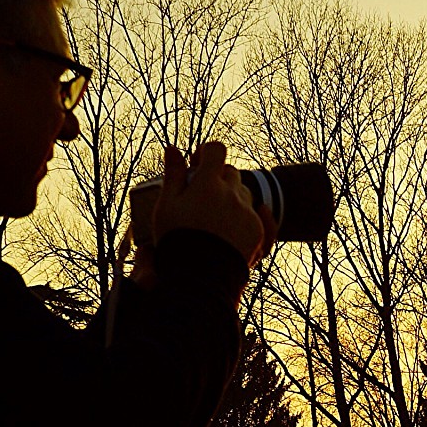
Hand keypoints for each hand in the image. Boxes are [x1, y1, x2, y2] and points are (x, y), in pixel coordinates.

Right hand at [153, 142, 270, 266]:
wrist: (199, 278)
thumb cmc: (177, 239)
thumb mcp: (167, 206)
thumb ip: (172, 175)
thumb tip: (173, 149)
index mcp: (209, 183)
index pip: (216, 150)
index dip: (207, 154)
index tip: (197, 165)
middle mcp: (233, 194)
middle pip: (230, 173)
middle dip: (217, 179)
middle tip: (201, 197)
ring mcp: (248, 213)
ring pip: (244, 194)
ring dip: (232, 199)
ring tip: (214, 219)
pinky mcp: (259, 232)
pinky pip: (259, 216)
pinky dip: (248, 216)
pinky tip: (235, 223)